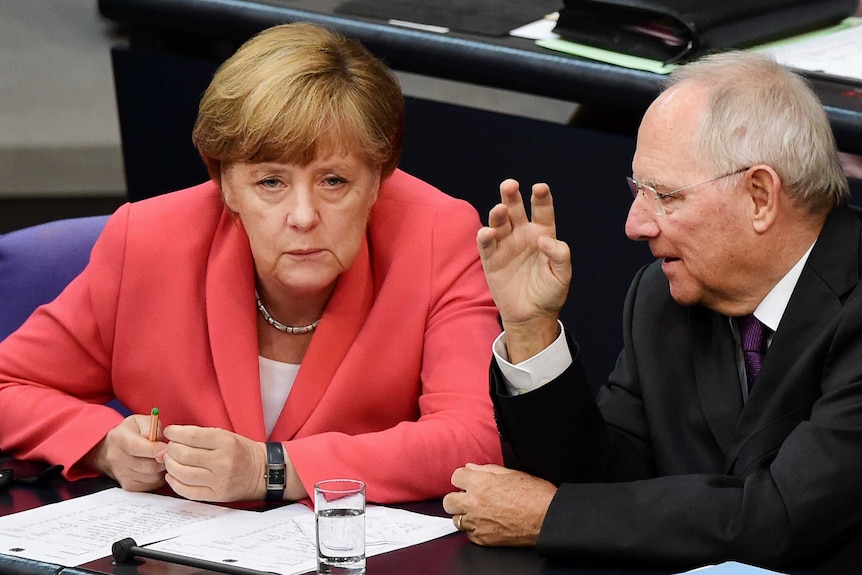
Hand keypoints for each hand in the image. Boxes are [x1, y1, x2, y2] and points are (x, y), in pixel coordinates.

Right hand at [82, 414, 166, 491]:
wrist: (110, 450)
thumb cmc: (130, 433)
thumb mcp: (140, 421)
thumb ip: (152, 426)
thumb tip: (159, 440)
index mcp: (120, 438)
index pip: (138, 447)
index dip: (156, 449)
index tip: (167, 448)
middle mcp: (118, 458)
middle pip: (149, 466)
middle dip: (163, 459)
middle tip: (168, 453)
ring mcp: (122, 475)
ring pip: (153, 477)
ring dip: (161, 469)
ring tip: (159, 459)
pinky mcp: (128, 486)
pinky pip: (151, 485)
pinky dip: (157, 478)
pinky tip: (154, 468)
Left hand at [160, 426, 304, 501]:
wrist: (263, 471)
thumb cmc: (241, 451)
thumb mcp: (226, 436)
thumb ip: (200, 437)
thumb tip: (170, 441)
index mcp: (226, 442)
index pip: (192, 436)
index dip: (175, 433)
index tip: (170, 432)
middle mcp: (223, 462)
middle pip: (184, 455)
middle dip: (171, 449)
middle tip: (170, 447)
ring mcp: (219, 480)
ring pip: (183, 474)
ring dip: (170, 465)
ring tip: (170, 460)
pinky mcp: (216, 495)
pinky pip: (188, 491)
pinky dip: (175, 483)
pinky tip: (173, 476)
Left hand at [442, 463, 556, 546]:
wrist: (548, 518)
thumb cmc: (536, 495)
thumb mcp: (512, 474)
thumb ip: (487, 470)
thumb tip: (472, 468)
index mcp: (481, 483)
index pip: (455, 477)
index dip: (463, 478)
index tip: (468, 482)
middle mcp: (475, 503)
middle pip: (448, 501)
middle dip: (457, 498)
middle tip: (468, 498)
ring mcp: (478, 523)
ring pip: (456, 519)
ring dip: (465, 515)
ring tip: (479, 512)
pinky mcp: (484, 539)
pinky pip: (469, 534)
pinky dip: (475, 530)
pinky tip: (487, 524)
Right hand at [477, 179, 570, 361]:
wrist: (532, 316)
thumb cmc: (550, 293)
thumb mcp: (562, 275)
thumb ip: (560, 255)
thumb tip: (544, 239)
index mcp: (543, 234)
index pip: (542, 211)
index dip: (541, 198)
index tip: (539, 188)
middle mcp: (522, 236)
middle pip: (515, 210)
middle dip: (512, 196)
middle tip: (510, 185)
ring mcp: (506, 246)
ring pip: (499, 223)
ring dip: (498, 213)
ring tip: (500, 209)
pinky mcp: (492, 260)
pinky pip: (486, 244)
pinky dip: (485, 236)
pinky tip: (488, 232)